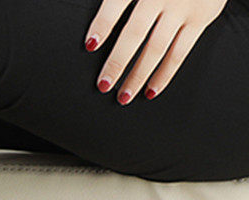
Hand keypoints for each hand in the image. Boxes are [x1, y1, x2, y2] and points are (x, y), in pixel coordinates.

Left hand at [84, 0, 227, 103]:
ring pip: (156, 48)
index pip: (116, 3)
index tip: (90, 45)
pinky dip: (164, 75)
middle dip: (117, 62)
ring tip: (123, 96)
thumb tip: (97, 26)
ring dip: (138, 76)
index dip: (102, 25)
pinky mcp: (203, 17)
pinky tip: (150, 90)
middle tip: (103, 85)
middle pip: (135, 33)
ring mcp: (184, 7)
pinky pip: (180, 52)